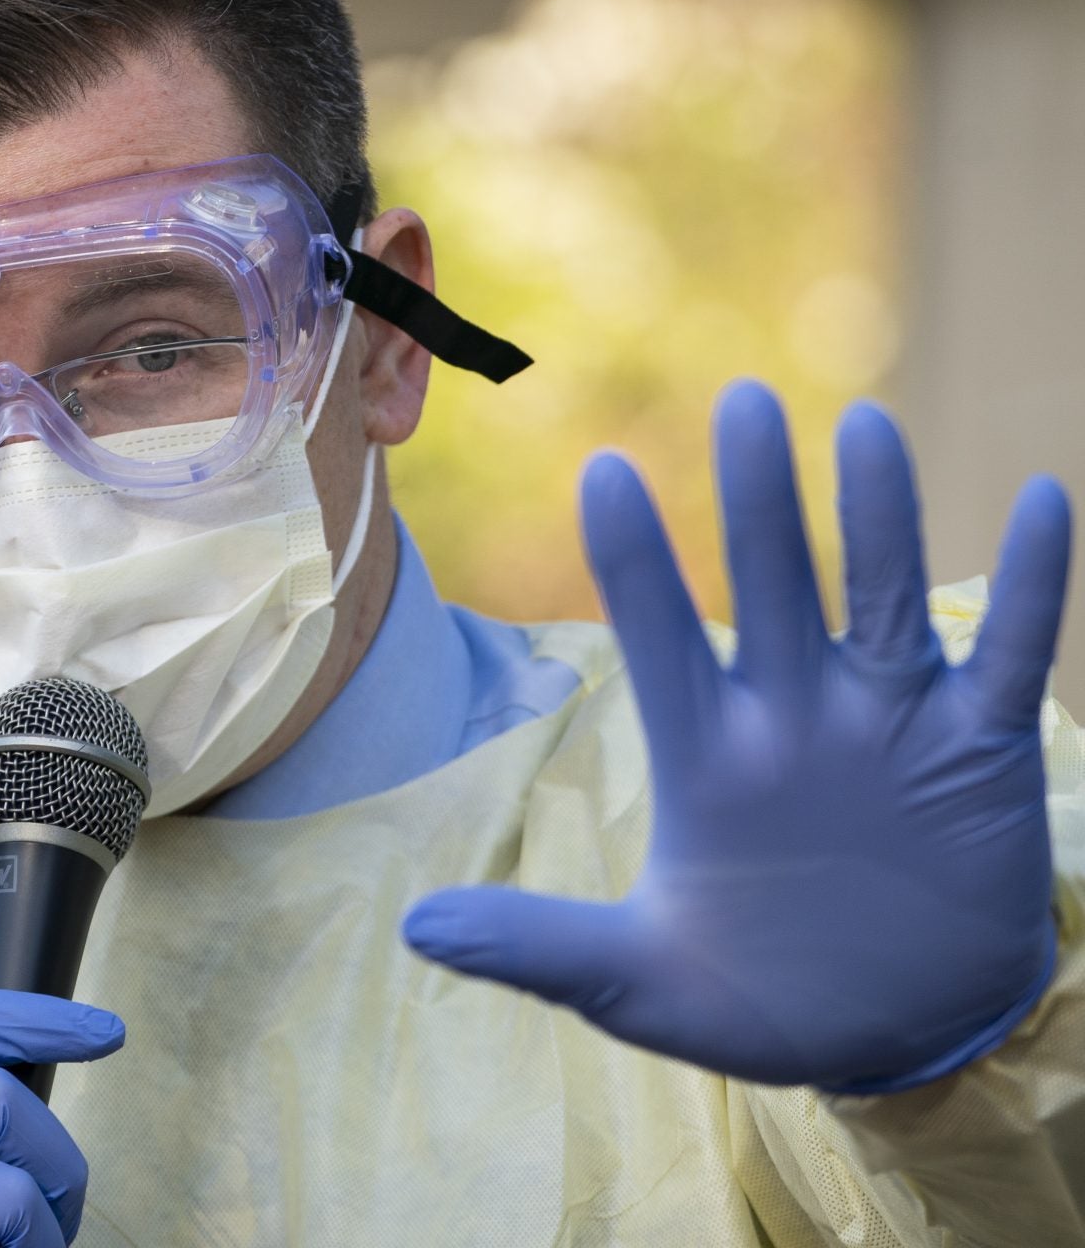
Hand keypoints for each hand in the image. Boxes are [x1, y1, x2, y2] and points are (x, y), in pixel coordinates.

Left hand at [403, 381, 1070, 1089]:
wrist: (895, 1032)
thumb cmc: (758, 992)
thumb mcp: (641, 982)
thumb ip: (539, 945)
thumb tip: (413, 931)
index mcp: (706, 753)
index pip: (659, 637)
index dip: (635, 558)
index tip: (604, 470)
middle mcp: (795, 716)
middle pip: (773, 587)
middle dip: (759, 502)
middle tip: (742, 402)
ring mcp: (889, 724)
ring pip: (885, 600)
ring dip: (883, 519)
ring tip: (867, 428)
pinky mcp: (979, 751)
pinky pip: (1010, 659)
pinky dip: (1031, 588)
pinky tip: (1048, 501)